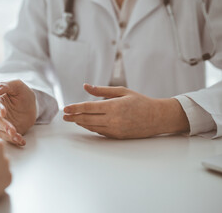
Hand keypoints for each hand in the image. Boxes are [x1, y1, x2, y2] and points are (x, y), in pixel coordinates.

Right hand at [0, 80, 36, 145]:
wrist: (33, 105)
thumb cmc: (23, 93)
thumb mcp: (17, 86)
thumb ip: (6, 85)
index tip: (3, 112)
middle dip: (3, 125)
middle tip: (11, 129)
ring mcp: (2, 124)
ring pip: (0, 131)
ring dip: (8, 135)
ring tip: (16, 135)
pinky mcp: (9, 132)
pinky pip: (9, 138)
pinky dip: (15, 140)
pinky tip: (22, 141)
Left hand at [63, 84, 189, 138]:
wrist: (157, 118)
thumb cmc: (140, 102)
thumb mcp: (122, 91)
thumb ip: (102, 91)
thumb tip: (86, 86)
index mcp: (114, 106)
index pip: (89, 108)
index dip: (75, 108)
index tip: (66, 108)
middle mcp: (113, 119)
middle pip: (87, 119)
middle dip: (74, 117)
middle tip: (64, 116)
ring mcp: (115, 129)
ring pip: (92, 127)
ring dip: (81, 123)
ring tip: (73, 119)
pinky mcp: (117, 136)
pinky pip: (100, 132)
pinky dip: (91, 127)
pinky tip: (86, 123)